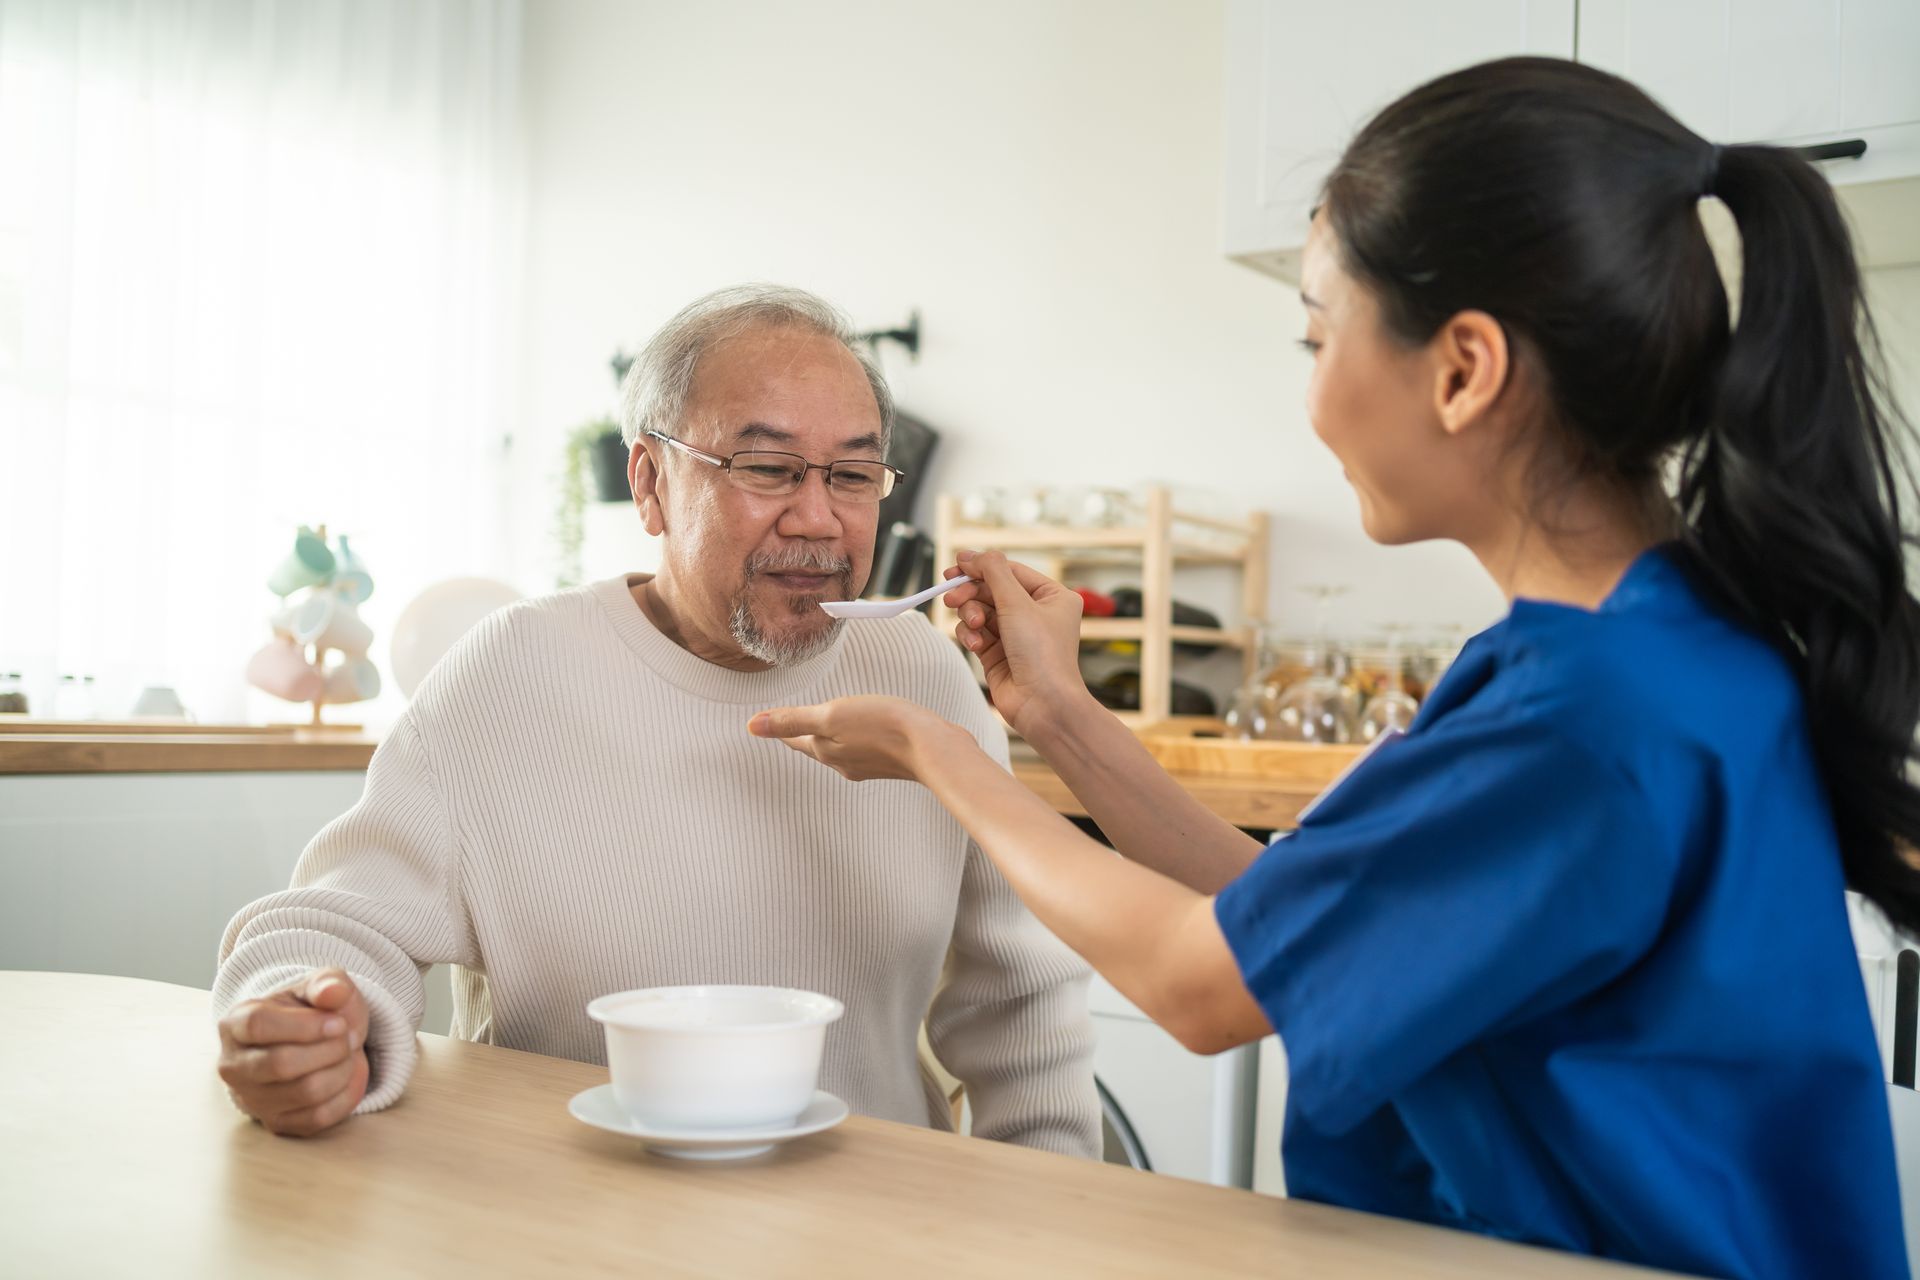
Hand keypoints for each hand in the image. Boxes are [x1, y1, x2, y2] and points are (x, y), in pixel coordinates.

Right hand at [217, 968, 370, 1136]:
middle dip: (331, 1049)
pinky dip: (346, 1094)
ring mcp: (252, 1099)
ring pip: (305, 1092)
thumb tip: (333, 992)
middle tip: (349, 1038)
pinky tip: (350, 1075)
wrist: (310, 1042)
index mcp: (235, 1023)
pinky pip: (318, 1117)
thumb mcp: (320, 986)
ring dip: (343, 1070)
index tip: (338, 1022)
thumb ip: (328, 983)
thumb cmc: (311, 1010)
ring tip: (350, 1054)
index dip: (306, 1025)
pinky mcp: (275, 1123)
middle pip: (282, 1064)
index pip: (259, 1025)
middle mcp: (234, 1066)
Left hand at [749, 695, 962, 782]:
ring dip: (832, 735)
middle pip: (815, 745)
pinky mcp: (891, 759)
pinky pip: (866, 746)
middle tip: (791, 721)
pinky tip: (867, 729)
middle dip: (803, 732)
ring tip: (826, 724)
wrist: (934, 748)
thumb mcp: (831, 715)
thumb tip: (751, 726)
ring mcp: (868, 763)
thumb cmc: (884, 727)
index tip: (767, 720)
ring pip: (841, 747)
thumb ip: (792, 719)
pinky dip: (858, 736)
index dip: (779, 727)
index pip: (793, 738)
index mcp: (825, 751)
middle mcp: (844, 762)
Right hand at [940, 550, 1088, 738]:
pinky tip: (975, 644)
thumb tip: (971, 554)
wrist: (1043, 705)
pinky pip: (975, 633)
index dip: (981, 567)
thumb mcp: (1017, 603)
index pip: (1009, 571)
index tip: (955, 566)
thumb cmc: (1043, 655)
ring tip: (973, 626)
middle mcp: (1035, 614)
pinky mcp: (998, 654)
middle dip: (971, 594)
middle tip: (951, 597)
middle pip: (990, 590)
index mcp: (1052, 597)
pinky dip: (971, 636)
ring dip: (970, 616)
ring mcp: (1016, 635)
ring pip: (979, 611)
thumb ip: (993, 572)